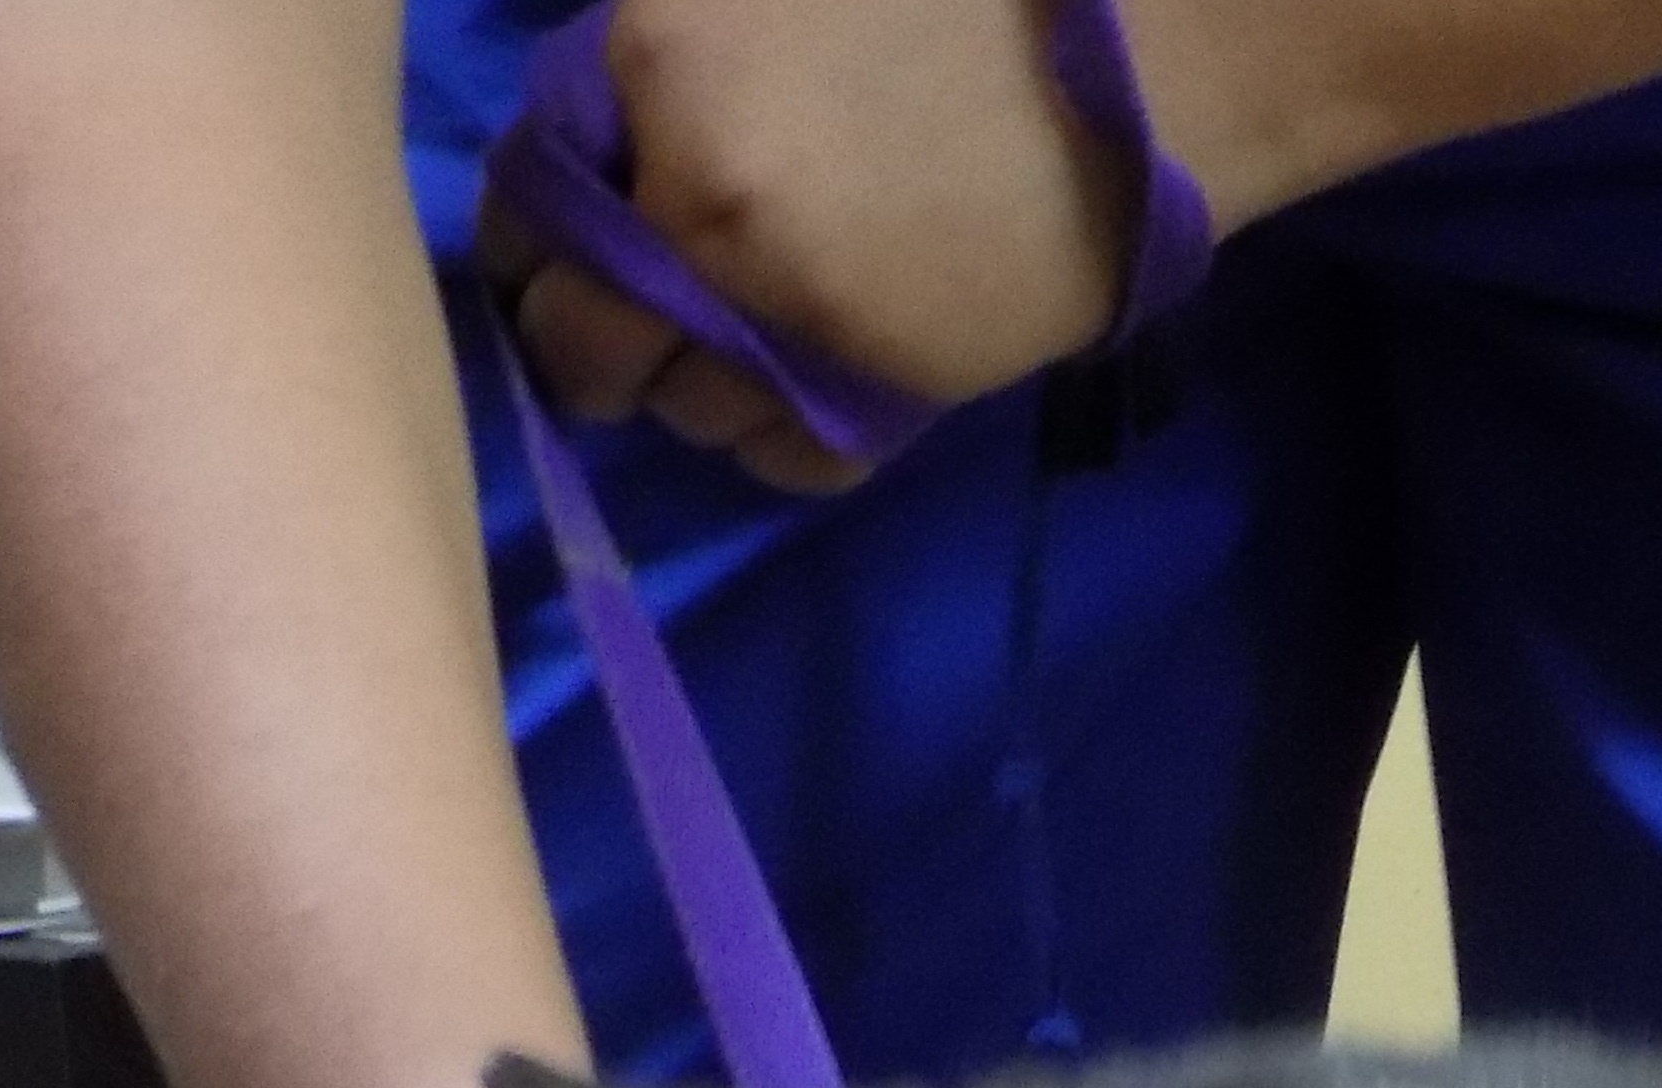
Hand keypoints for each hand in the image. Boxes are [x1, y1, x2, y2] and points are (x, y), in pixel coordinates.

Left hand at [486, 0, 1134, 483]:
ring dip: (696, 392)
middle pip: (580, 344)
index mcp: (656, 67)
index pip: (525, 205)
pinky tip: (813, 379)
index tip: (554, 262)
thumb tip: (594, 149)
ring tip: (752, 338)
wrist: (1136, 68)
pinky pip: (780, 462)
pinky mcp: (869, 397)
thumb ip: (662, 52)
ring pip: (681, 414)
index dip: (535, 244)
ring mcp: (783, 316)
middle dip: (589, 351)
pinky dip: (782, 438)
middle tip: (618, 341)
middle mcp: (698, 203)